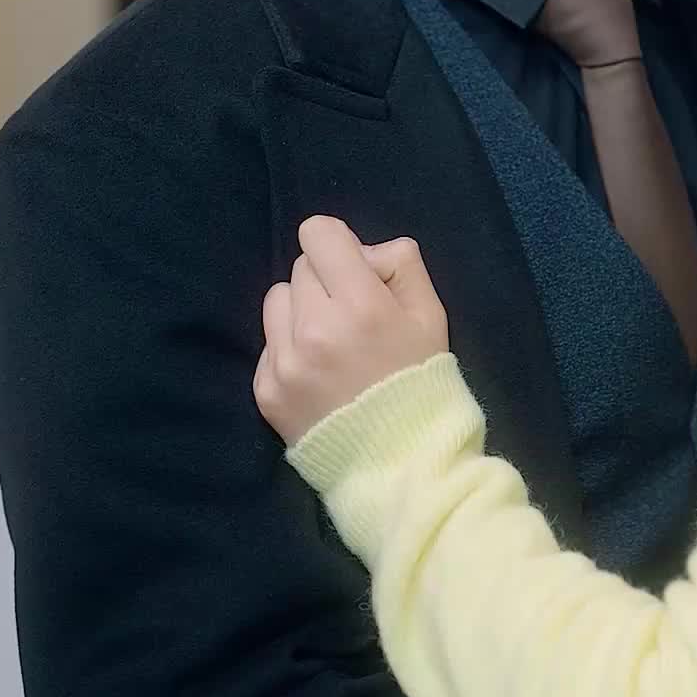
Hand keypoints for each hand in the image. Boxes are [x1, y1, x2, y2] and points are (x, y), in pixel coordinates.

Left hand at [254, 218, 448, 445]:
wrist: (399, 462)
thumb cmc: (420, 382)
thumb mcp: (431, 314)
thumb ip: (400, 264)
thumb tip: (361, 251)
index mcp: (361, 306)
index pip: (318, 234)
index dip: (338, 246)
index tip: (353, 270)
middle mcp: (315, 330)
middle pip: (302, 267)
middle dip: (327, 282)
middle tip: (353, 317)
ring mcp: (285, 363)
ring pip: (278, 299)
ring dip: (302, 310)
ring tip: (330, 343)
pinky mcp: (265, 389)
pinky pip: (268, 342)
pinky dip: (290, 349)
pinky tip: (318, 373)